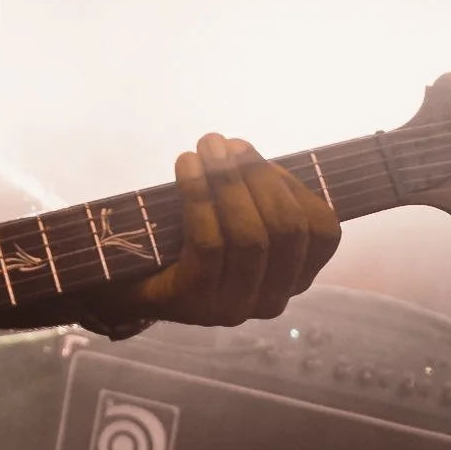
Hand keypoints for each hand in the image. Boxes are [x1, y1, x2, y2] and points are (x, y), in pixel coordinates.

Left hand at [109, 133, 339, 329]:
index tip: (251, 154)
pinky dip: (199, 197)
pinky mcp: (196, 303)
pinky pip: (209, 244)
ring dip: (227, 182)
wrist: (128, 285)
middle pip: (285, 229)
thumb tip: (242, 152)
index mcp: (294, 278)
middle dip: (255, 175)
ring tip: (203, 147)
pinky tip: (186, 165)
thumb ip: (253, 193)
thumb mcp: (234, 218)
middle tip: (219, 141)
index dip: (291, 185)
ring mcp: (235, 308)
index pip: (322, 231)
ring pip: (249, 237)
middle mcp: (272, 301)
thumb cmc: (188, 243)